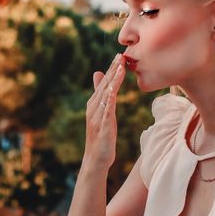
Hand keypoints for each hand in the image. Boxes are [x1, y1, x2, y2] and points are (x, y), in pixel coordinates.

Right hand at [83, 53, 125, 169]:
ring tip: (120, 68)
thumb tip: (99, 76)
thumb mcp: (103, 115)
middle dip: (113, 70)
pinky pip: (106, 110)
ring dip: (113, 81)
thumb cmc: (101, 136)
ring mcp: (97, 117)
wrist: (95, 159)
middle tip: (121, 56)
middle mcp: (93, 108)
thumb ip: (101, 97)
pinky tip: (115, 90)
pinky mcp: (102, 126)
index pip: (104, 83)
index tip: (119, 56)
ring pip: (106, 95)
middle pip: (104, 86)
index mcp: (94, 104)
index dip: (111, 70)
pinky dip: (110, 99)